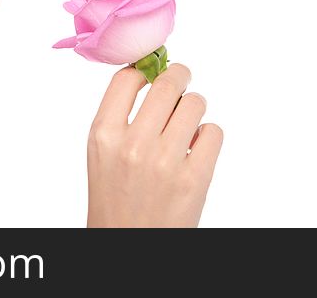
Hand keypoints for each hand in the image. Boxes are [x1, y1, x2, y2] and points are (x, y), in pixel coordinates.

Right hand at [86, 63, 222, 226]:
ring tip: (187, 124)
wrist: (128, 245)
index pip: (127, 77)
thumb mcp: (102, 154)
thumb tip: (150, 74)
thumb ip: (120, 117)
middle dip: (178, 76)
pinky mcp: (195, 178)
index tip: (151, 73)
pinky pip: (214, 132)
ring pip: (195, 103)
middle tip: (181, 80)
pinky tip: (195, 148)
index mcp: (103, 135)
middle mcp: (133, 144)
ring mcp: (166, 161)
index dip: (143, 70)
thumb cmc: (115, 198)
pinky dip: (208, 136)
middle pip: (167, 83)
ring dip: (194, 108)